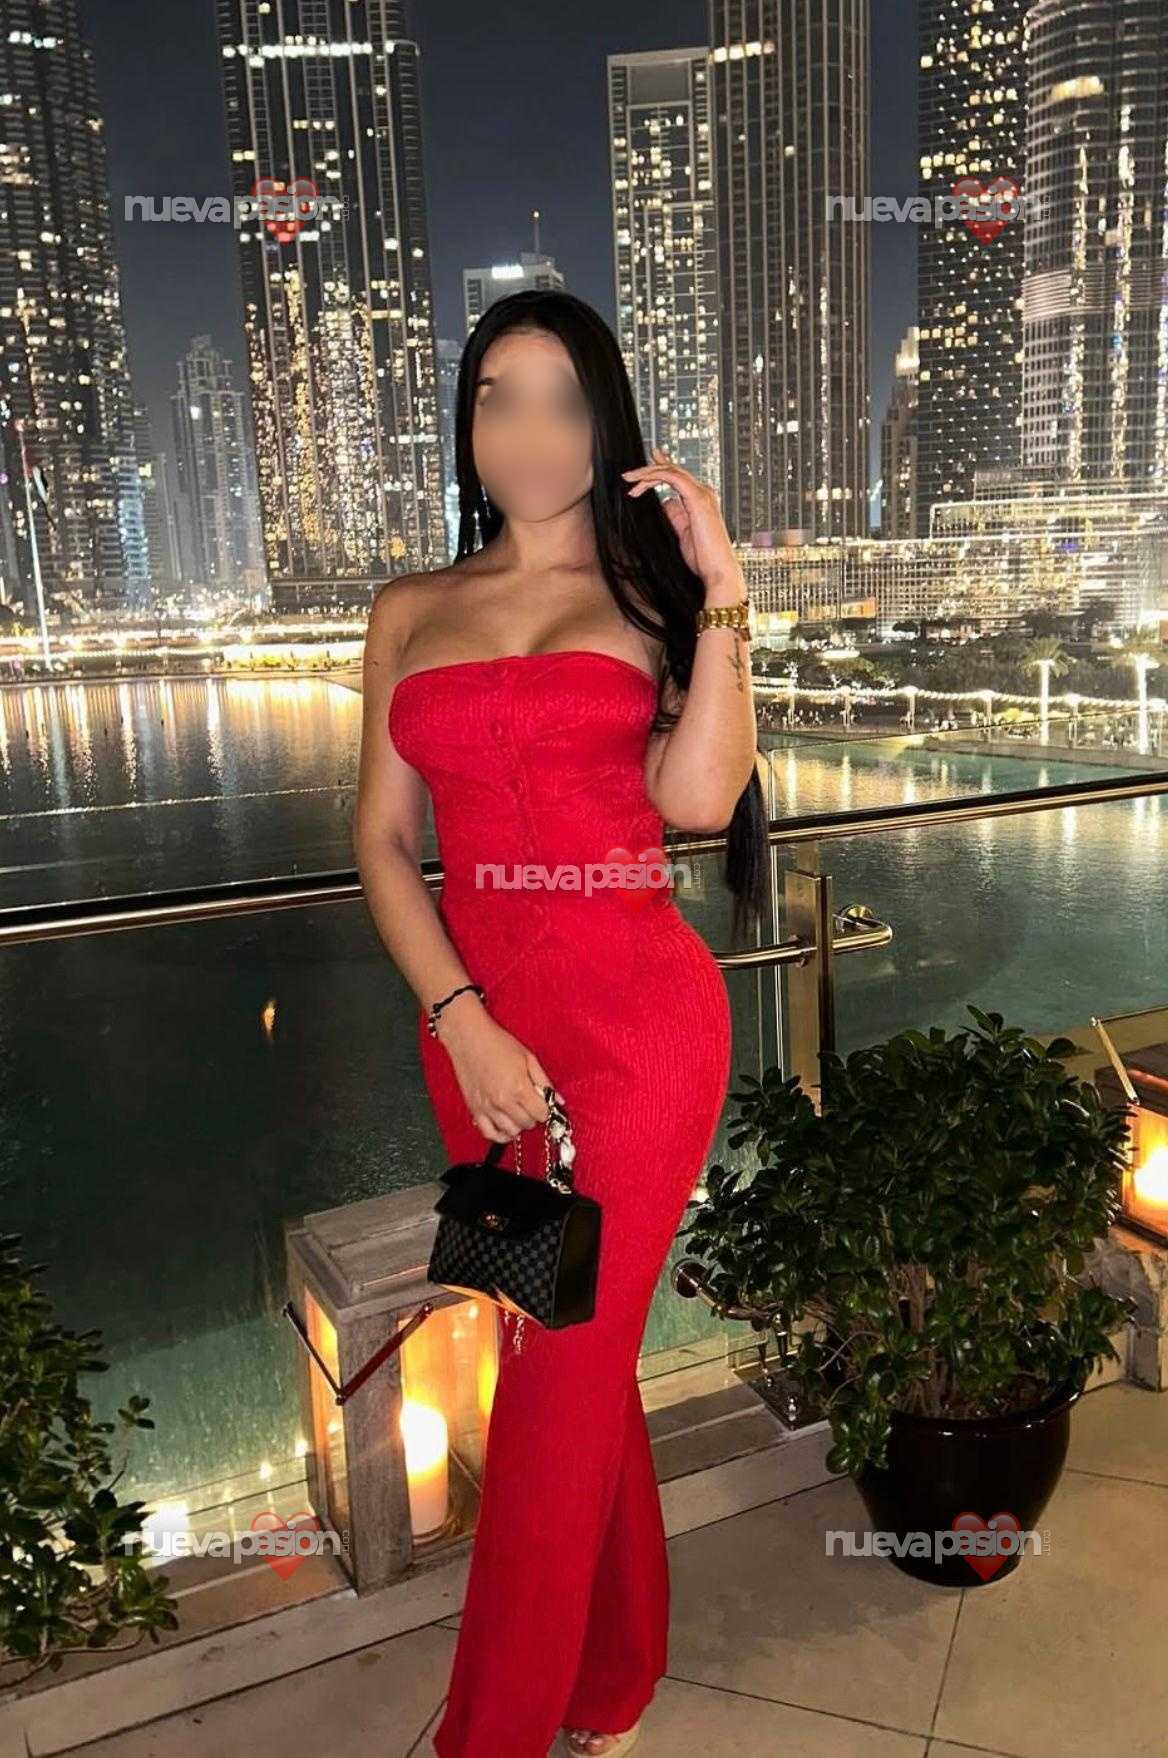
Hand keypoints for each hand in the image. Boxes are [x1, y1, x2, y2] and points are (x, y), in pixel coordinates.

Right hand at [437, 1003, 563, 1144]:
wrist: (469, 1038)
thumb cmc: (497, 1043)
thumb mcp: (528, 1058)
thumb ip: (544, 1082)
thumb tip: (558, 1099)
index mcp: (519, 1088)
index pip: (542, 1113)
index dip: (546, 1108)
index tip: (543, 1103)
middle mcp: (503, 1101)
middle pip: (528, 1124)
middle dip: (533, 1115)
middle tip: (531, 1104)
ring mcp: (488, 1107)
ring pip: (511, 1131)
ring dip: (518, 1124)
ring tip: (518, 1112)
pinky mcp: (475, 1109)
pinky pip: (489, 1133)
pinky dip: (500, 1134)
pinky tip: (506, 1127)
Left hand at [622, 447, 744, 604]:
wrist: (718, 571)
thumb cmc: (704, 558)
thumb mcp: (683, 533)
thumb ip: (676, 516)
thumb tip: (666, 503)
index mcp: (701, 500)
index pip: (678, 477)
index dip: (660, 469)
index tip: (642, 471)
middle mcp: (704, 493)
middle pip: (674, 471)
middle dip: (649, 469)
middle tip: (628, 475)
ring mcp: (702, 494)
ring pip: (672, 471)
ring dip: (648, 472)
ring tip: (629, 478)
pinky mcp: (698, 499)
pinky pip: (674, 478)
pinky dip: (656, 475)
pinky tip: (641, 482)